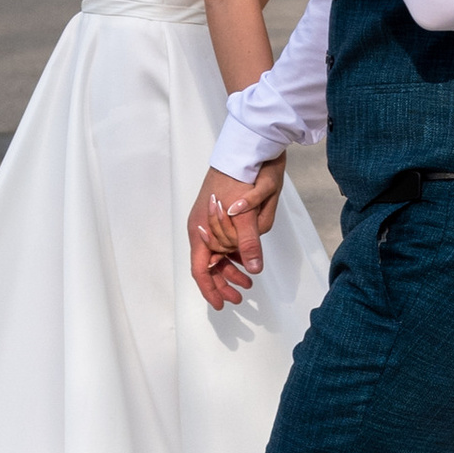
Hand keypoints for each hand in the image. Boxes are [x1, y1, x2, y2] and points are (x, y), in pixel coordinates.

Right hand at [188, 159, 285, 308]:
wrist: (249, 147)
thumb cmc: (242, 175)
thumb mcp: (248, 211)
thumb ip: (248, 241)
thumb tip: (253, 269)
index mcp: (202, 229)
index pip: (200, 268)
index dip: (210, 289)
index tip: (220, 305)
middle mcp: (203, 227)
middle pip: (209, 263)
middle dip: (223, 282)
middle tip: (239, 297)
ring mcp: (212, 220)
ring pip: (219, 252)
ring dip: (231, 268)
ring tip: (247, 282)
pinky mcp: (223, 213)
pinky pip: (225, 240)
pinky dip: (235, 252)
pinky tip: (246, 260)